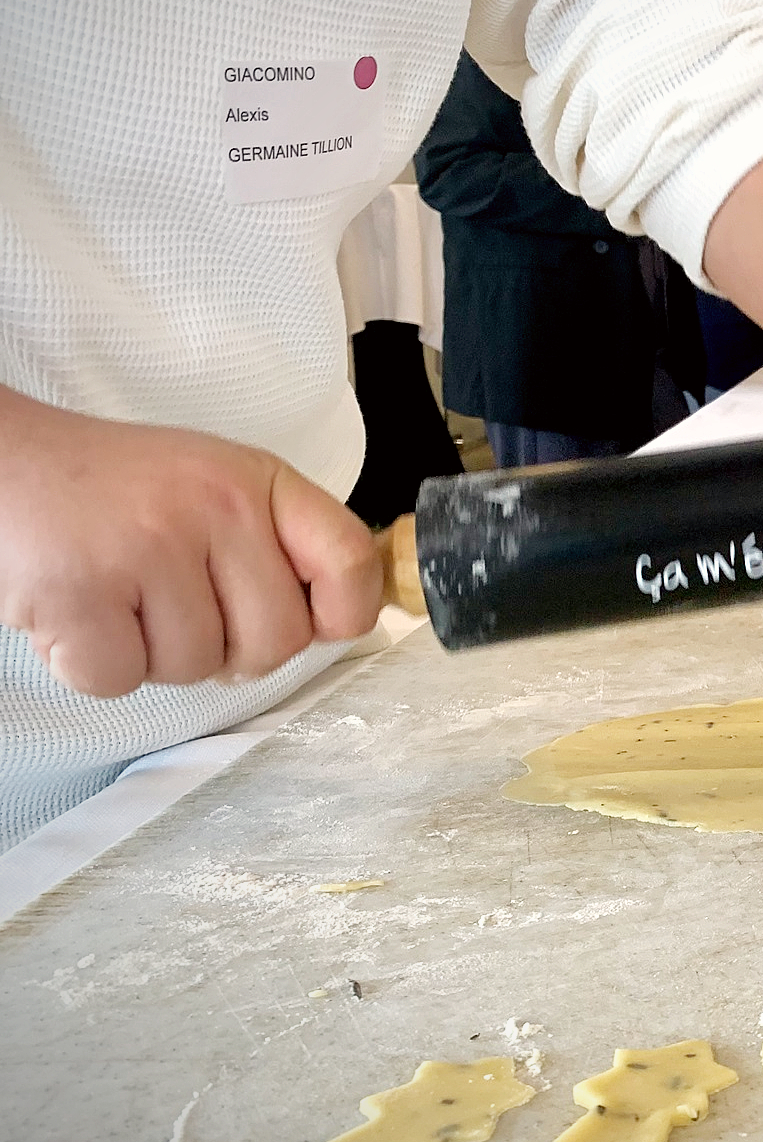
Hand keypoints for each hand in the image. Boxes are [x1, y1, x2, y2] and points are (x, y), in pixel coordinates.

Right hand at [0, 388, 381, 697]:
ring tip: (122, 596)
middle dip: (233, 649)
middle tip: (181, 608)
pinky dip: (98, 665)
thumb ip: (277, 542)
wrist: (5, 461)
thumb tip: (334, 620)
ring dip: (157, 654)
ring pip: (198, 667)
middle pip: (279, 642)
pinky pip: (123, 680)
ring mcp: (147, 550)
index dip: (349, 611)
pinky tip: (84, 613)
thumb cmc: (114, 487)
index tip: (323, 624)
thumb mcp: (215, 485)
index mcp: (257, 481)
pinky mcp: (81, 593)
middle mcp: (213, 509)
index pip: (350, 560)